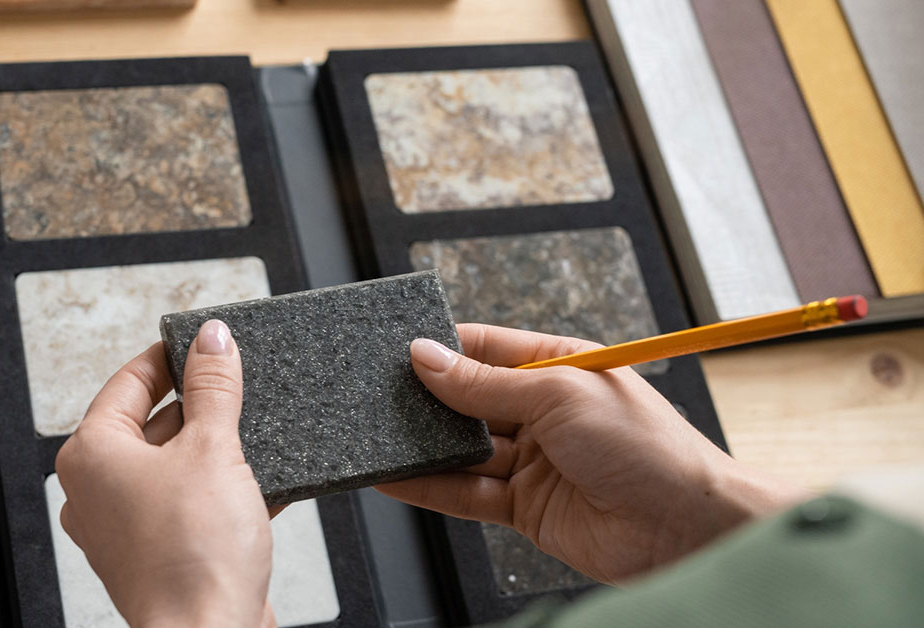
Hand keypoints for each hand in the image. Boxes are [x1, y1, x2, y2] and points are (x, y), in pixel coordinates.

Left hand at [55, 320, 275, 627]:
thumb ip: (214, 387)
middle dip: (200, 405)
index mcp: (91, 455)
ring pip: (173, 466)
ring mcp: (124, 528)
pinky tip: (264, 482)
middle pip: (150, 423)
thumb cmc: (194, 557)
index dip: (170, 356)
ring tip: (256, 432)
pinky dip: (220, 488)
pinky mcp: (157, 555)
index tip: (204, 343)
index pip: (129, 382)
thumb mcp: (214, 449)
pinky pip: (187, 504)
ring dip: (215, 449)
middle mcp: (97, 491)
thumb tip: (213, 339)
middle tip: (238, 384)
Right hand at [378, 323, 806, 583]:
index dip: (442, 348)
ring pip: (462, 449)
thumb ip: (484, 383)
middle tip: (375, 395)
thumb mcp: (557, 394)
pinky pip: (466, 493)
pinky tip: (396, 478)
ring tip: (376, 437)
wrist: (684, 526)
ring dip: (422, 446)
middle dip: (425, 399)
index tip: (396, 350)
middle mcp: (543, 411)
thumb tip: (427, 357)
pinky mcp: (524, 506)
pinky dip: (430, 487)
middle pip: (467, 400)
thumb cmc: (645, 446)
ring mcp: (533, 460)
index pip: (485, 348)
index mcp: (557, 365)